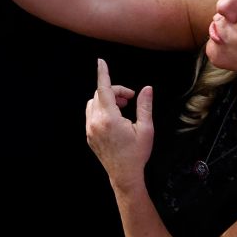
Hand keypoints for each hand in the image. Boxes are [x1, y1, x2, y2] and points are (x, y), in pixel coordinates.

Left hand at [85, 58, 150, 193]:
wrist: (124, 175)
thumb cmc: (137, 154)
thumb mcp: (146, 129)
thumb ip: (145, 106)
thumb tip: (147, 89)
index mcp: (109, 119)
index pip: (103, 89)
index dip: (103, 73)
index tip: (100, 61)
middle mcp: (96, 122)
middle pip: (100, 95)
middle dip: (115, 91)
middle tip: (130, 98)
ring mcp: (90, 129)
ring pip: (93, 103)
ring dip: (107, 100)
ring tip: (123, 108)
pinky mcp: (89, 135)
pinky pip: (91, 115)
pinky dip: (101, 110)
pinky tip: (115, 118)